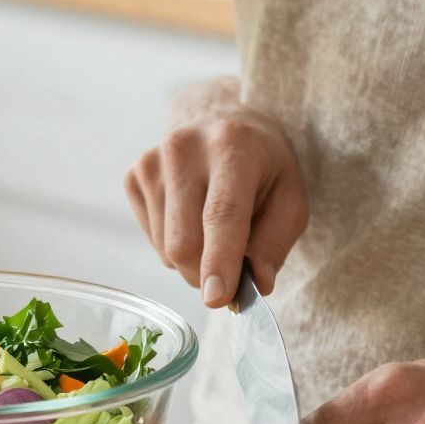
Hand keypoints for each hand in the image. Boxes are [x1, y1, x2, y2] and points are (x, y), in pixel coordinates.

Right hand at [124, 83, 308, 307]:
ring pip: (165, 247)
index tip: (217, 298)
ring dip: (193, 260)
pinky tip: (191, 218)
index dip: (219, 260)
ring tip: (213, 230)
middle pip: (184, 241)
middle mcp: (185, 148)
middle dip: (207, 274)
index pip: (221, 213)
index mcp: (233, 146)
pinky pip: (151, 239)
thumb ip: (275, 243)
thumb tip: (256, 283)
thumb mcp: (291, 201)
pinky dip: (173, 245)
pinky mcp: (134, 174)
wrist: (227, 125)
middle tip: (232, 273)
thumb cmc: (264, 169)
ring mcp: (152, 160)